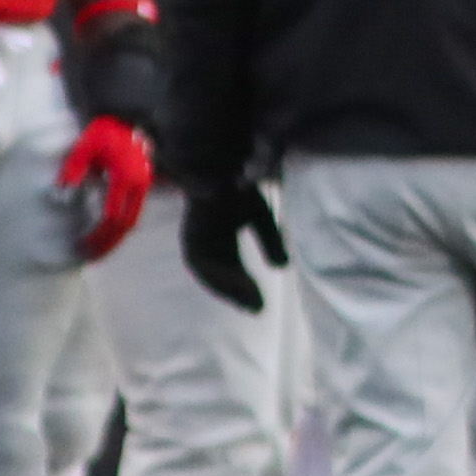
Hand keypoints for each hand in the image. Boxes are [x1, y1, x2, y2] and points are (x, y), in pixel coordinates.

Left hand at [57, 115, 152, 260]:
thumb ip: (73, 169)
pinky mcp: (141, 187)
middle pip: (126, 223)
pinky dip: (119, 227)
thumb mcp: (85, 146)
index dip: (99, 233)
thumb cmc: (104, 132)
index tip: (82, 246)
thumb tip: (62, 192)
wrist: (126, 119)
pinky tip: (104, 235)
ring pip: (132, 220)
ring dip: (114, 238)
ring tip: (93, 252)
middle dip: (107, 241)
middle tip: (86, 255)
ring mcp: (143, 186)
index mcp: (125, 177)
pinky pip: (132, 212)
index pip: (114, 214)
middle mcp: (138, 184)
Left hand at [182, 182, 282, 311]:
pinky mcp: (192, 238)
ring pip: (211, 275)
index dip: (245, 286)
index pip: (230, 270)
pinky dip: (223, 276)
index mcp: (218, 239)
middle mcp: (204, 243)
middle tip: (257, 309)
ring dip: (230, 289)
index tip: (260, 304)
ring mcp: (195, 241)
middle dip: (238, 293)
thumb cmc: (240, 187)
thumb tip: (282, 267)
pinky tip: (242, 283)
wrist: (222, 167)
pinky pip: (206, 265)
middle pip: (219, 277)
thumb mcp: (261, 218)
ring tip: (251, 300)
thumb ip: (270, 242)